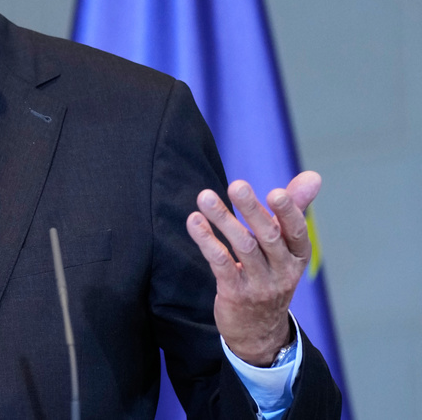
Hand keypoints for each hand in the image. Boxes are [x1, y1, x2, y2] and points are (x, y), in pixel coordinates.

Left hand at [186, 171, 319, 366]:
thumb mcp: (286, 247)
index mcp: (297, 255)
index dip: (289, 212)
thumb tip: (313, 176)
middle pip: (269, 236)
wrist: (259, 331)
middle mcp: (283, 270)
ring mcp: (260, 284)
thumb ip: (294, 209)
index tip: (276, 192)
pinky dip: (207, 240)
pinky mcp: (235, 293)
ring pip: (243, 247)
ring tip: (205, 197)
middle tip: (236, 185)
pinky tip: (194, 222)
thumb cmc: (271, 274)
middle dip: (252, 209)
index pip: (297, 231)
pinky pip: (221, 263)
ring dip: (223, 220)